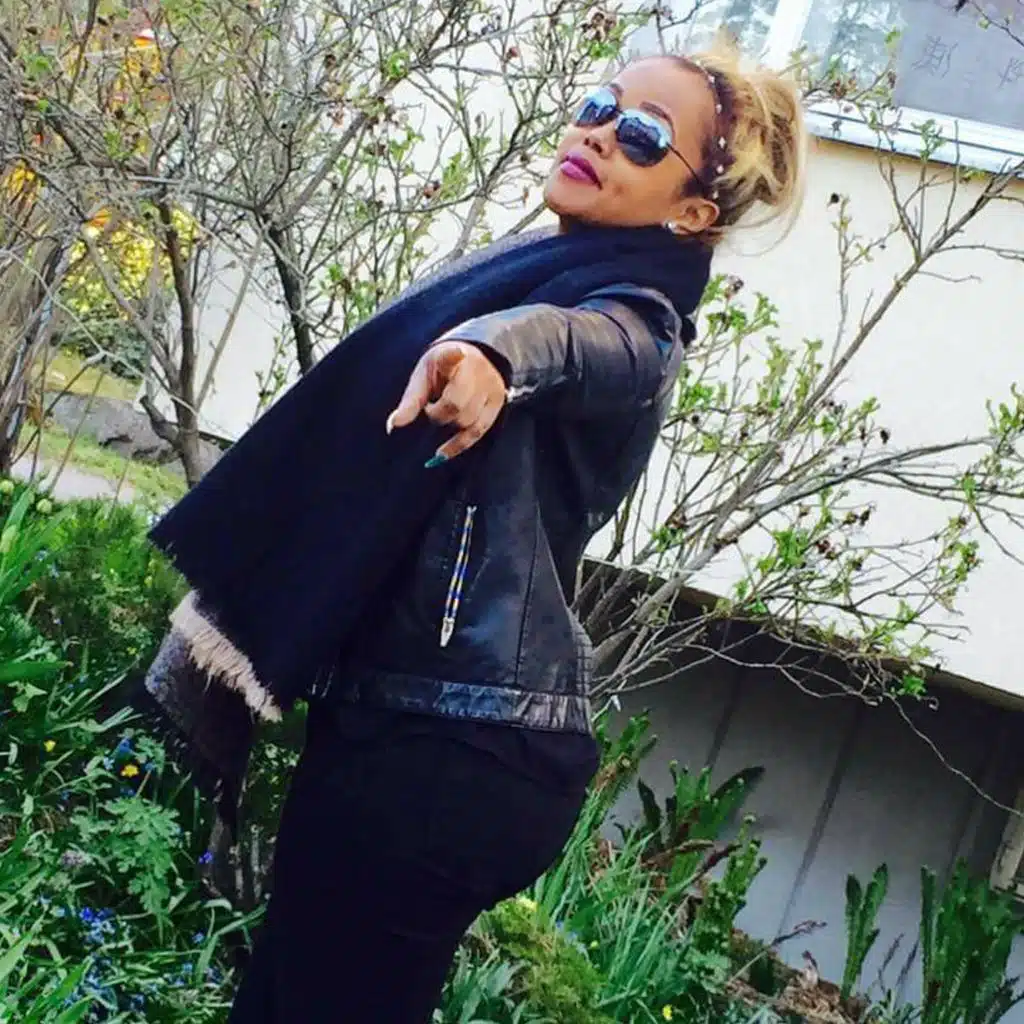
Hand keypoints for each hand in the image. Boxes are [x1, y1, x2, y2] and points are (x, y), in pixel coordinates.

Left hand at [387, 341, 506, 465]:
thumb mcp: (424, 376)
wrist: (475, 358)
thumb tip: (392, 426)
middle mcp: (476, 369)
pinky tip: (441, 453)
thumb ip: (411, 400)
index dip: (454, 356)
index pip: (453, 356)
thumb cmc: (443, 370)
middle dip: (438, 415)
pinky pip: (477, 432)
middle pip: (456, 403)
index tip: (457, 353)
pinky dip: (458, 445)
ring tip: (443, 412)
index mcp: (453, 355)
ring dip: (449, 424)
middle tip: (431, 408)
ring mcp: (490, 386)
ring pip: (467, 420)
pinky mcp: (498, 402)